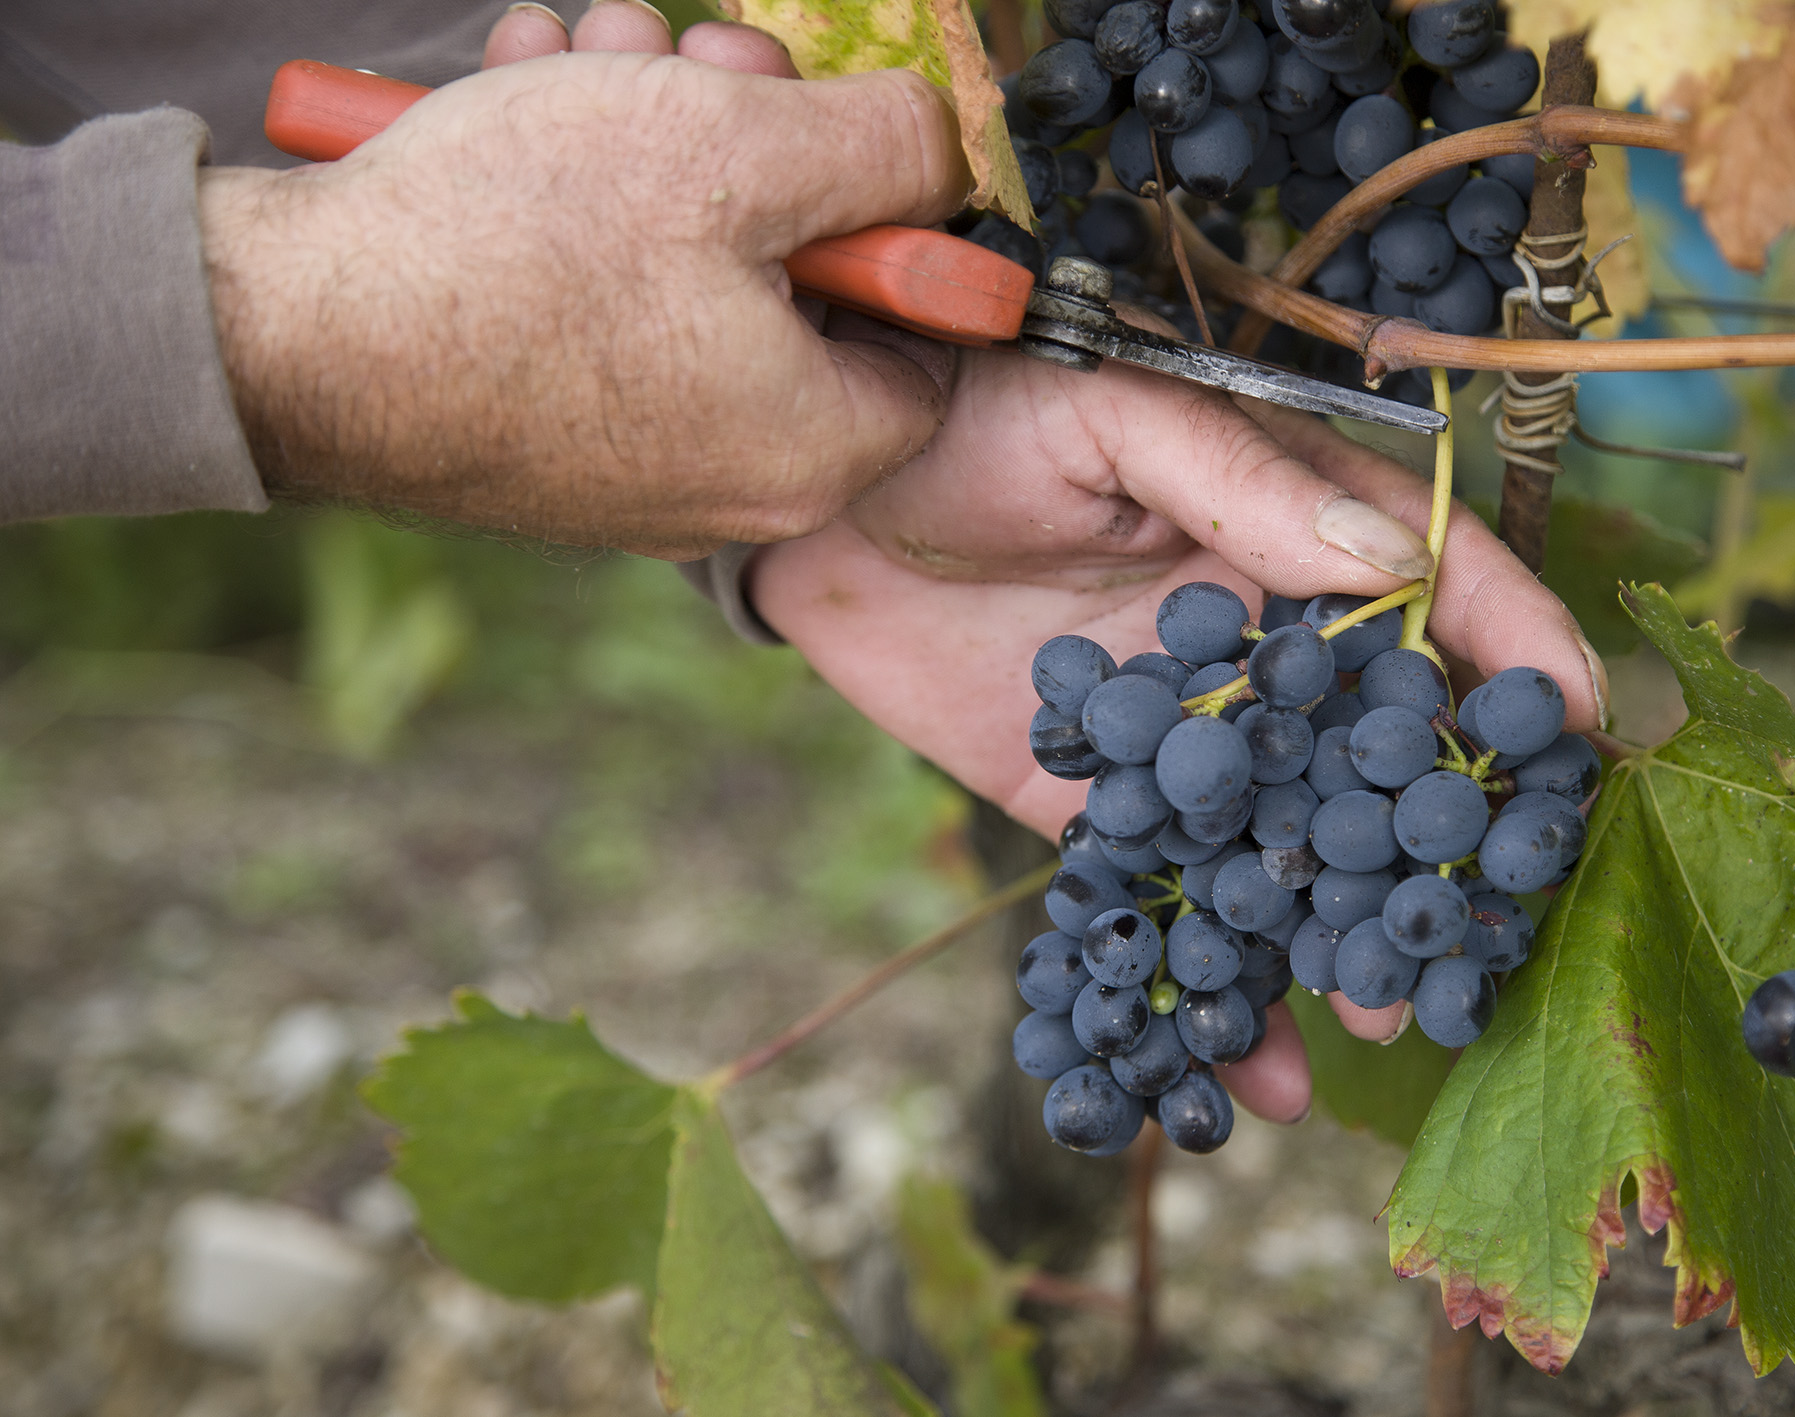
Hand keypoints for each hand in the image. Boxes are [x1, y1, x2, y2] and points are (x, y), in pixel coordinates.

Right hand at [194, 0, 969, 557]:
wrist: (286, 334)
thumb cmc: (514, 247)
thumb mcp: (738, 147)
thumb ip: (880, 149)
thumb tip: (942, 152)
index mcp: (811, 446)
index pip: (925, 347)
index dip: (899, 227)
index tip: (844, 145)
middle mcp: (729, 486)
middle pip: (796, 292)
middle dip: (749, 144)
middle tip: (689, 61)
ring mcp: (626, 472)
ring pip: (688, 279)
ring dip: (647, 144)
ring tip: (575, 62)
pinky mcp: (539, 442)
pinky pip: (601, 313)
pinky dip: (576, 206)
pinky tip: (522, 108)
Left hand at [748, 346, 1608, 1120]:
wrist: (821, 502)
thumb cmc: (974, 417)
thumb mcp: (1108, 417)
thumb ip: (1237, 482)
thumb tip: (1389, 563)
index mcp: (1292, 535)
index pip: (1439, 594)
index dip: (1514, 653)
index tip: (1574, 729)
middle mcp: (1269, 654)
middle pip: (1390, 753)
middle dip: (1442, 843)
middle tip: (1478, 922)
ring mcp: (1195, 748)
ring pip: (1298, 855)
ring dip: (1344, 943)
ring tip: (1383, 1027)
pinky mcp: (1109, 817)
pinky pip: (1175, 912)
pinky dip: (1214, 997)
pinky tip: (1255, 1080)